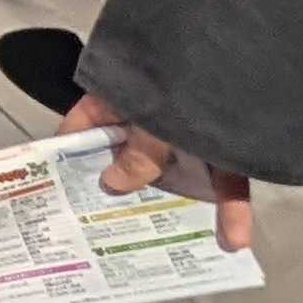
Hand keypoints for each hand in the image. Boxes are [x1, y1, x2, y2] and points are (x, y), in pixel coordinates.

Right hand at [70, 91, 253, 253]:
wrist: (240, 60)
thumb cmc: (181, 82)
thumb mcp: (152, 122)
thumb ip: (137, 155)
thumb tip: (112, 183)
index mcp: (122, 96)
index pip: (86, 125)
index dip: (72, 155)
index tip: (63, 189)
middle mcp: (153, 113)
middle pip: (133, 155)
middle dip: (129, 188)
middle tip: (112, 225)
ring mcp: (189, 127)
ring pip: (181, 171)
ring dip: (184, 206)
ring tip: (171, 242)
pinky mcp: (224, 142)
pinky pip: (225, 178)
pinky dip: (231, 208)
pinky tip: (234, 240)